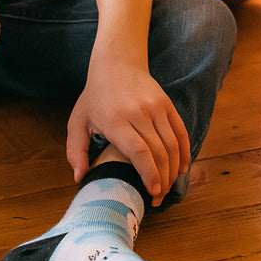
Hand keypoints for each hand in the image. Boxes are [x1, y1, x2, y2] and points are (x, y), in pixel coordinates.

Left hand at [67, 54, 190, 206]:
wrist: (116, 62)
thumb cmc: (95, 97)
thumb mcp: (77, 122)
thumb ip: (76, 151)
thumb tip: (80, 178)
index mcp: (116, 120)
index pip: (139, 151)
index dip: (149, 174)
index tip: (152, 192)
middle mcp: (138, 113)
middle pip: (158, 152)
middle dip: (162, 179)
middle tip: (158, 197)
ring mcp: (156, 107)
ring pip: (172, 144)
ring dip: (173, 169)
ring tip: (167, 186)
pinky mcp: (167, 104)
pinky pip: (180, 131)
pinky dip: (184, 152)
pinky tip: (182, 168)